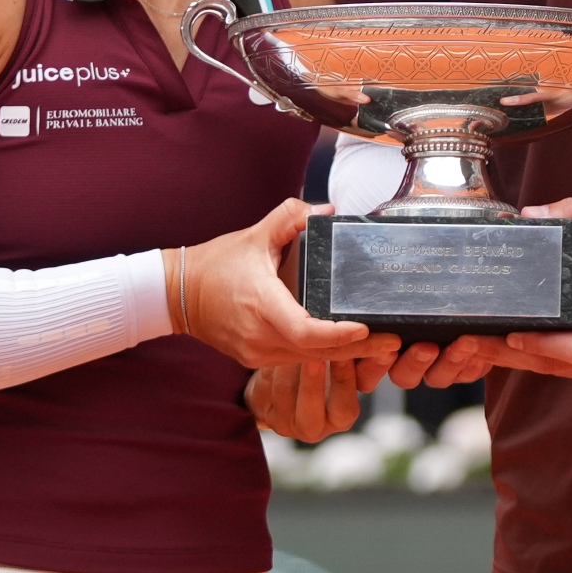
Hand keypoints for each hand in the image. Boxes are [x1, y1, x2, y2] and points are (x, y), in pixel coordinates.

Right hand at [173, 199, 388, 368]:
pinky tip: (347, 350)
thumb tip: (327, 210)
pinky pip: (297, 363)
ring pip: (310, 362)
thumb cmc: (216, 264)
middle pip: (318, 353)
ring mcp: (258, 353)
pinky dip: (323, 357)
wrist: (176, 293)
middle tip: (395, 340)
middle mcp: (261, 337)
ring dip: (344, 356)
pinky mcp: (257, 359)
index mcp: (262, 305)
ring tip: (381, 346)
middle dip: (359, 349)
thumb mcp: (254, 235)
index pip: (307, 332)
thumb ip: (291, 217)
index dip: (340, 335)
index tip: (367, 327)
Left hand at [246, 358, 390, 440]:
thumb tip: (390, 350)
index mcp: (340, 418)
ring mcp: (286, 424)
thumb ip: (368, 362)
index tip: (343, 352)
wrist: (285, 382)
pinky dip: (269, 369)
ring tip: (291, 343)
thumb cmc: (325, 371)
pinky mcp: (263, 414)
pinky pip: (264, 389)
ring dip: (288, 367)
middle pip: (311, 408)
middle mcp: (314, 428)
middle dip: (313, 379)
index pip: (345, 408)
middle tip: (315, 352)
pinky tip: (273, 352)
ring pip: (285, 394)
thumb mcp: (348, 367)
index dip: (343, 379)